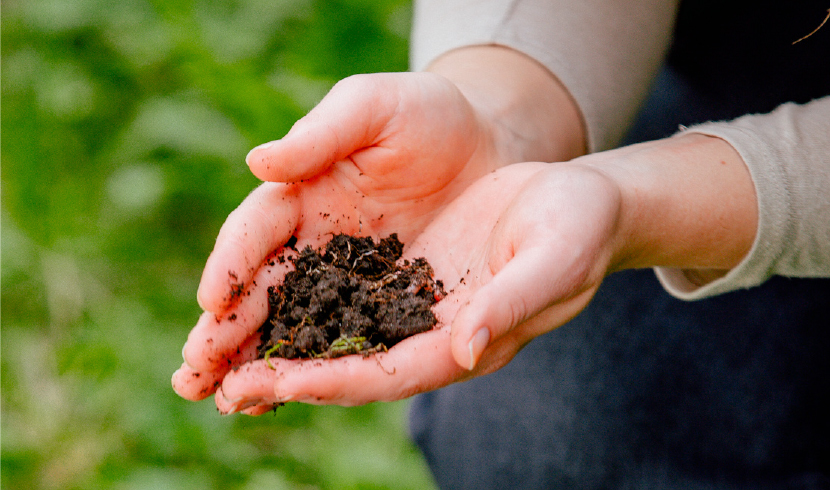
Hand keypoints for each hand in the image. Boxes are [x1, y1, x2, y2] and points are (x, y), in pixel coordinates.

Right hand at [172, 72, 508, 400]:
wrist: (488, 147)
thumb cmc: (428, 115)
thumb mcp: (376, 107)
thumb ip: (323, 132)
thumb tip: (258, 162)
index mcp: (302, 190)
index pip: (257, 229)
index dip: (232, 263)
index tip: (212, 300)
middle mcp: (314, 240)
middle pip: (261, 288)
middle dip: (225, 331)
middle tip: (190, 375)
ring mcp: (347, 277)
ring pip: (294, 323)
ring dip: (257, 361)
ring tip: (223, 400)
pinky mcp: (382, 303)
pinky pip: (345, 338)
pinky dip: (315, 367)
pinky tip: (287, 396)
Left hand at [207, 161, 623, 411]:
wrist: (574, 199)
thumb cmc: (578, 226)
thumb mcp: (556, 258)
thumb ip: (513, 302)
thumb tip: (466, 349)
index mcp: (467, 340)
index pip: (393, 373)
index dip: (337, 380)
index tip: (280, 383)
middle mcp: (430, 334)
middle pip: (349, 366)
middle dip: (284, 377)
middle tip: (217, 389)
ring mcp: (411, 306)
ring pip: (333, 333)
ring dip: (274, 346)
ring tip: (211, 359)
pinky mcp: (397, 273)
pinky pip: (338, 291)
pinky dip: (296, 301)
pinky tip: (253, 301)